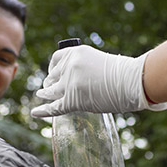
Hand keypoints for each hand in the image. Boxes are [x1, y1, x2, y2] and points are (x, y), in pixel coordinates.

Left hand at [31, 45, 166, 116]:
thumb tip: (75, 83)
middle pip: (52, 77)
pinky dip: (43, 111)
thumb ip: (83, 69)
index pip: (56, 59)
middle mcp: (69, 66)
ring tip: (42, 95)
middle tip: (48, 88)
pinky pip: (54, 107)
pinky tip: (34, 113)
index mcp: (76, 53)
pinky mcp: (73, 99)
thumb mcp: (98, 62)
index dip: (52, 68)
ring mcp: (70, 83)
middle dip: (50, 83)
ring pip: (51, 92)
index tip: (52, 73)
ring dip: (46, 94)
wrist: (132, 81)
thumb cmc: (122, 74)